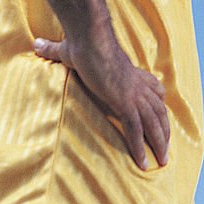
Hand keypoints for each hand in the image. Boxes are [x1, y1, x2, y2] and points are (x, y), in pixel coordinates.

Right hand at [35, 32, 168, 169]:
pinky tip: (143, 163)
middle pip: (159, 111)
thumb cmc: (81, 43)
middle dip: (164, 131)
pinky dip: (140, 147)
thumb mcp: (69, 50)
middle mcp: (138, 85)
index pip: (155, 90)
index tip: (162, 115)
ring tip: (161, 161)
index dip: (159, 103)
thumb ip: (55, 50)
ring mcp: (134, 94)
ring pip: (153, 123)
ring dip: (159, 143)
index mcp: (131, 73)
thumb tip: (37, 44)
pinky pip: (136, 130)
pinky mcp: (125, 102)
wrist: (88, 40)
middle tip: (166, 149)